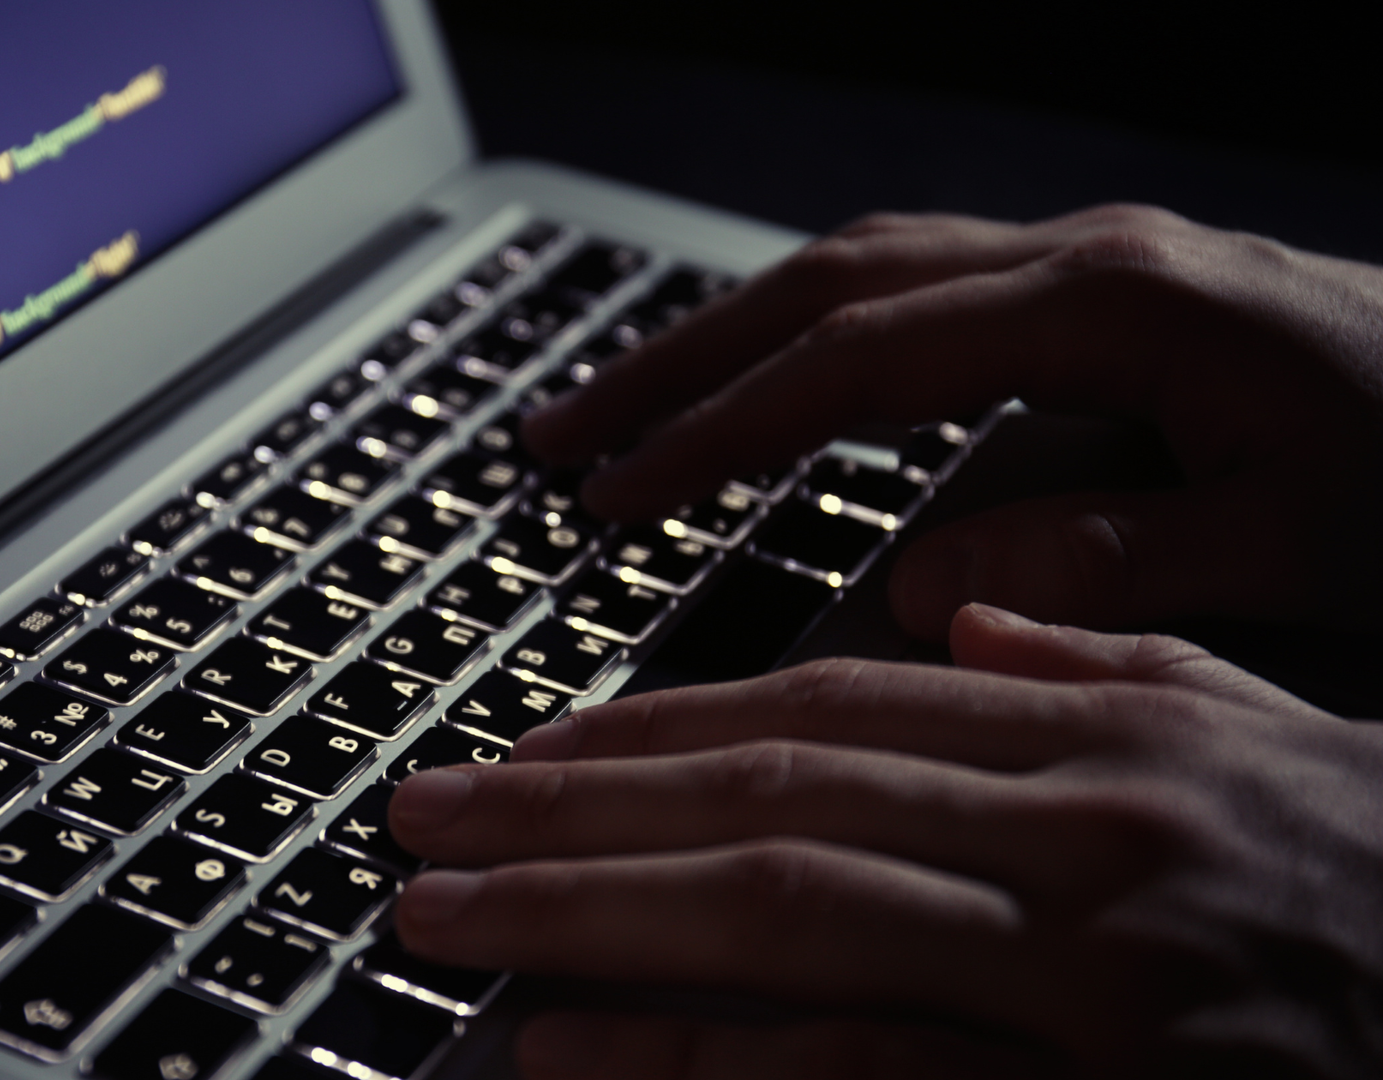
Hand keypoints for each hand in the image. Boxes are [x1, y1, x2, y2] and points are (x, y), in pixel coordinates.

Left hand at [389, 605, 1382, 1077]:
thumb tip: (956, 620)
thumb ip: (1105, 670)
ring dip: (590, 913)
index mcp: (1108, 738)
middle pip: (771, 797)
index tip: (532, 751)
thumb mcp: (1264, 746)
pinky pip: (867, 1069)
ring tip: (445, 917)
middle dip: (573, 805)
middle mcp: (1088, 833)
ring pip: (790, 912)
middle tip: (423, 818)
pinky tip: (580, 1054)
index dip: (657, 728)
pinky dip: (707, 1061)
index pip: (829, 709)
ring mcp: (1096, 972)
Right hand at [521, 206, 1382, 638]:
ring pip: (855, 276)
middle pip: (823, 287)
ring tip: (619, 416)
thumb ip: (1119, 569)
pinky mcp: (1097, 297)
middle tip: (554, 438)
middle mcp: (1083, 261)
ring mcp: (1086, 268)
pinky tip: (770, 394)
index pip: (858, 359)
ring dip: (725, 343)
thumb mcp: (1315, 548)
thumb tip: (920, 585)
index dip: (718, 428)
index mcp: (1118, 306)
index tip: (611, 495)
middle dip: (675, 363)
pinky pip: (912, 296)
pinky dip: (810, 343)